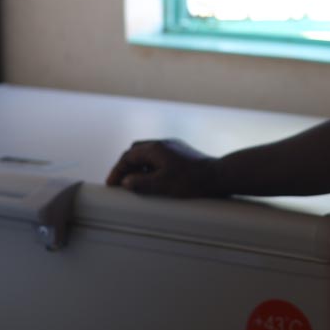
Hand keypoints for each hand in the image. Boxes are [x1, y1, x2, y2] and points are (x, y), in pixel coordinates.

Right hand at [105, 138, 223, 197]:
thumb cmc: (191, 181)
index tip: (111, 184)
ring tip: (136, 183)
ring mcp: (174, 147)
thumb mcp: (162, 185)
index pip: (128, 156)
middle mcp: (163, 144)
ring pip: (149, 154)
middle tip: (121, 182)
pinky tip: (155, 179)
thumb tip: (126, 182)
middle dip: (126, 166)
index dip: (117, 170)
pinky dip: (151, 167)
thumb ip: (141, 183)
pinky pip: (160, 157)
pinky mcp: (182, 153)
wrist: (218, 175)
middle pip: (137, 151)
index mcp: (155, 148)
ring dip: (139, 167)